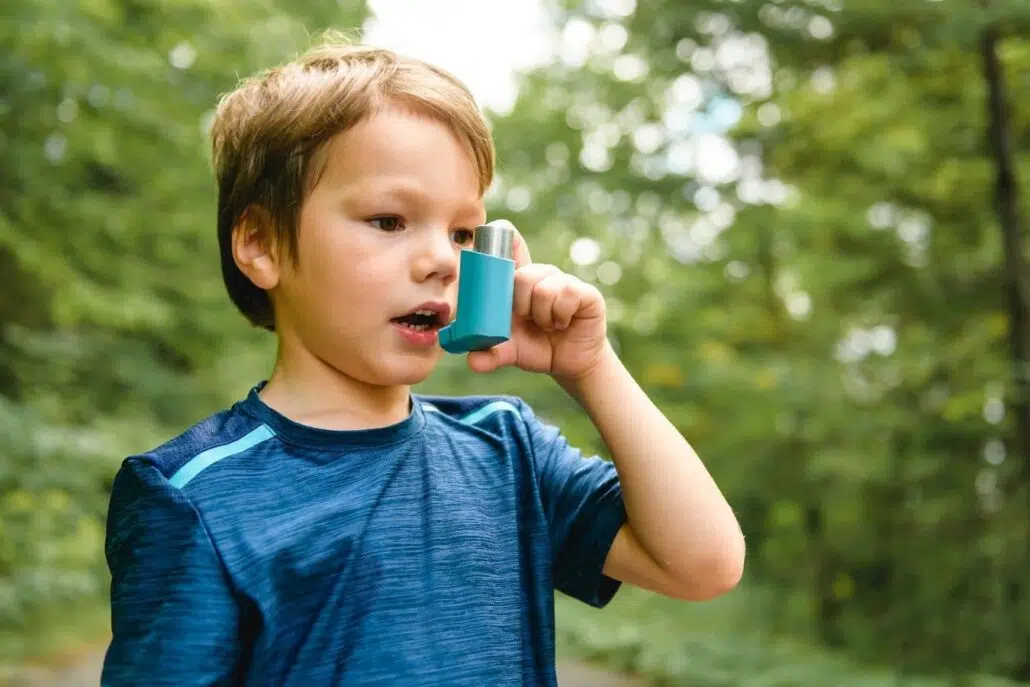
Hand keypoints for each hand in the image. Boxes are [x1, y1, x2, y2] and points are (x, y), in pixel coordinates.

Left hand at [466, 230, 611, 382]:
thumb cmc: (537, 348)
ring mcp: (564, 281)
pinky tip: (563, 323)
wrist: (570, 364)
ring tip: (547, 325)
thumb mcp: (509, 352)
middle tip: (527, 319)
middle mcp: (541, 276)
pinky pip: (566, 294)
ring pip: (542, 288)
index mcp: (519, 282)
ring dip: (542, 315)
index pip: (510, 244)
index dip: (501, 236)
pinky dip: (560, 316)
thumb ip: (490, 353)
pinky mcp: (585, 292)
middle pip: (521, 275)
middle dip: (519, 305)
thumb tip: (472, 361)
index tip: (490, 238)